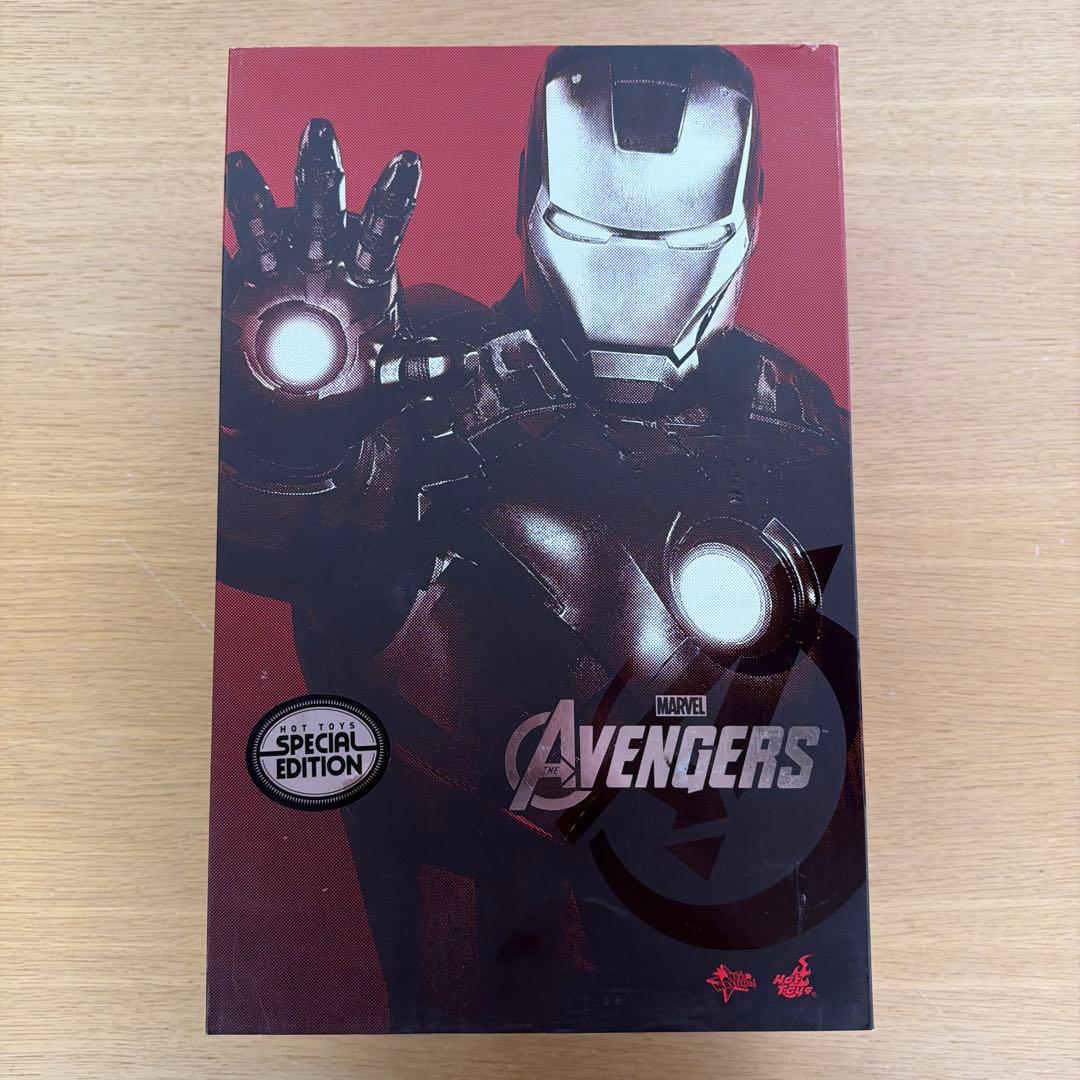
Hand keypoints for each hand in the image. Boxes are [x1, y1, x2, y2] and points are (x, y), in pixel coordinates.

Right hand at [220, 120, 420, 469]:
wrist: (304, 423)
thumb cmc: (353, 392)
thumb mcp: (390, 379)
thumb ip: (419, 367)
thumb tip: (459, 367)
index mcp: (365, 279)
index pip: (381, 233)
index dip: (393, 200)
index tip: (408, 161)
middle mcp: (323, 264)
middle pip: (323, 212)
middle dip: (321, 174)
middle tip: (320, 130)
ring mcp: (281, 272)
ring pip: (269, 224)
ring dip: (256, 193)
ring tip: (240, 161)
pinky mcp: (245, 289)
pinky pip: (229, 257)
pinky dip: (216, 239)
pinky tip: (199, 214)